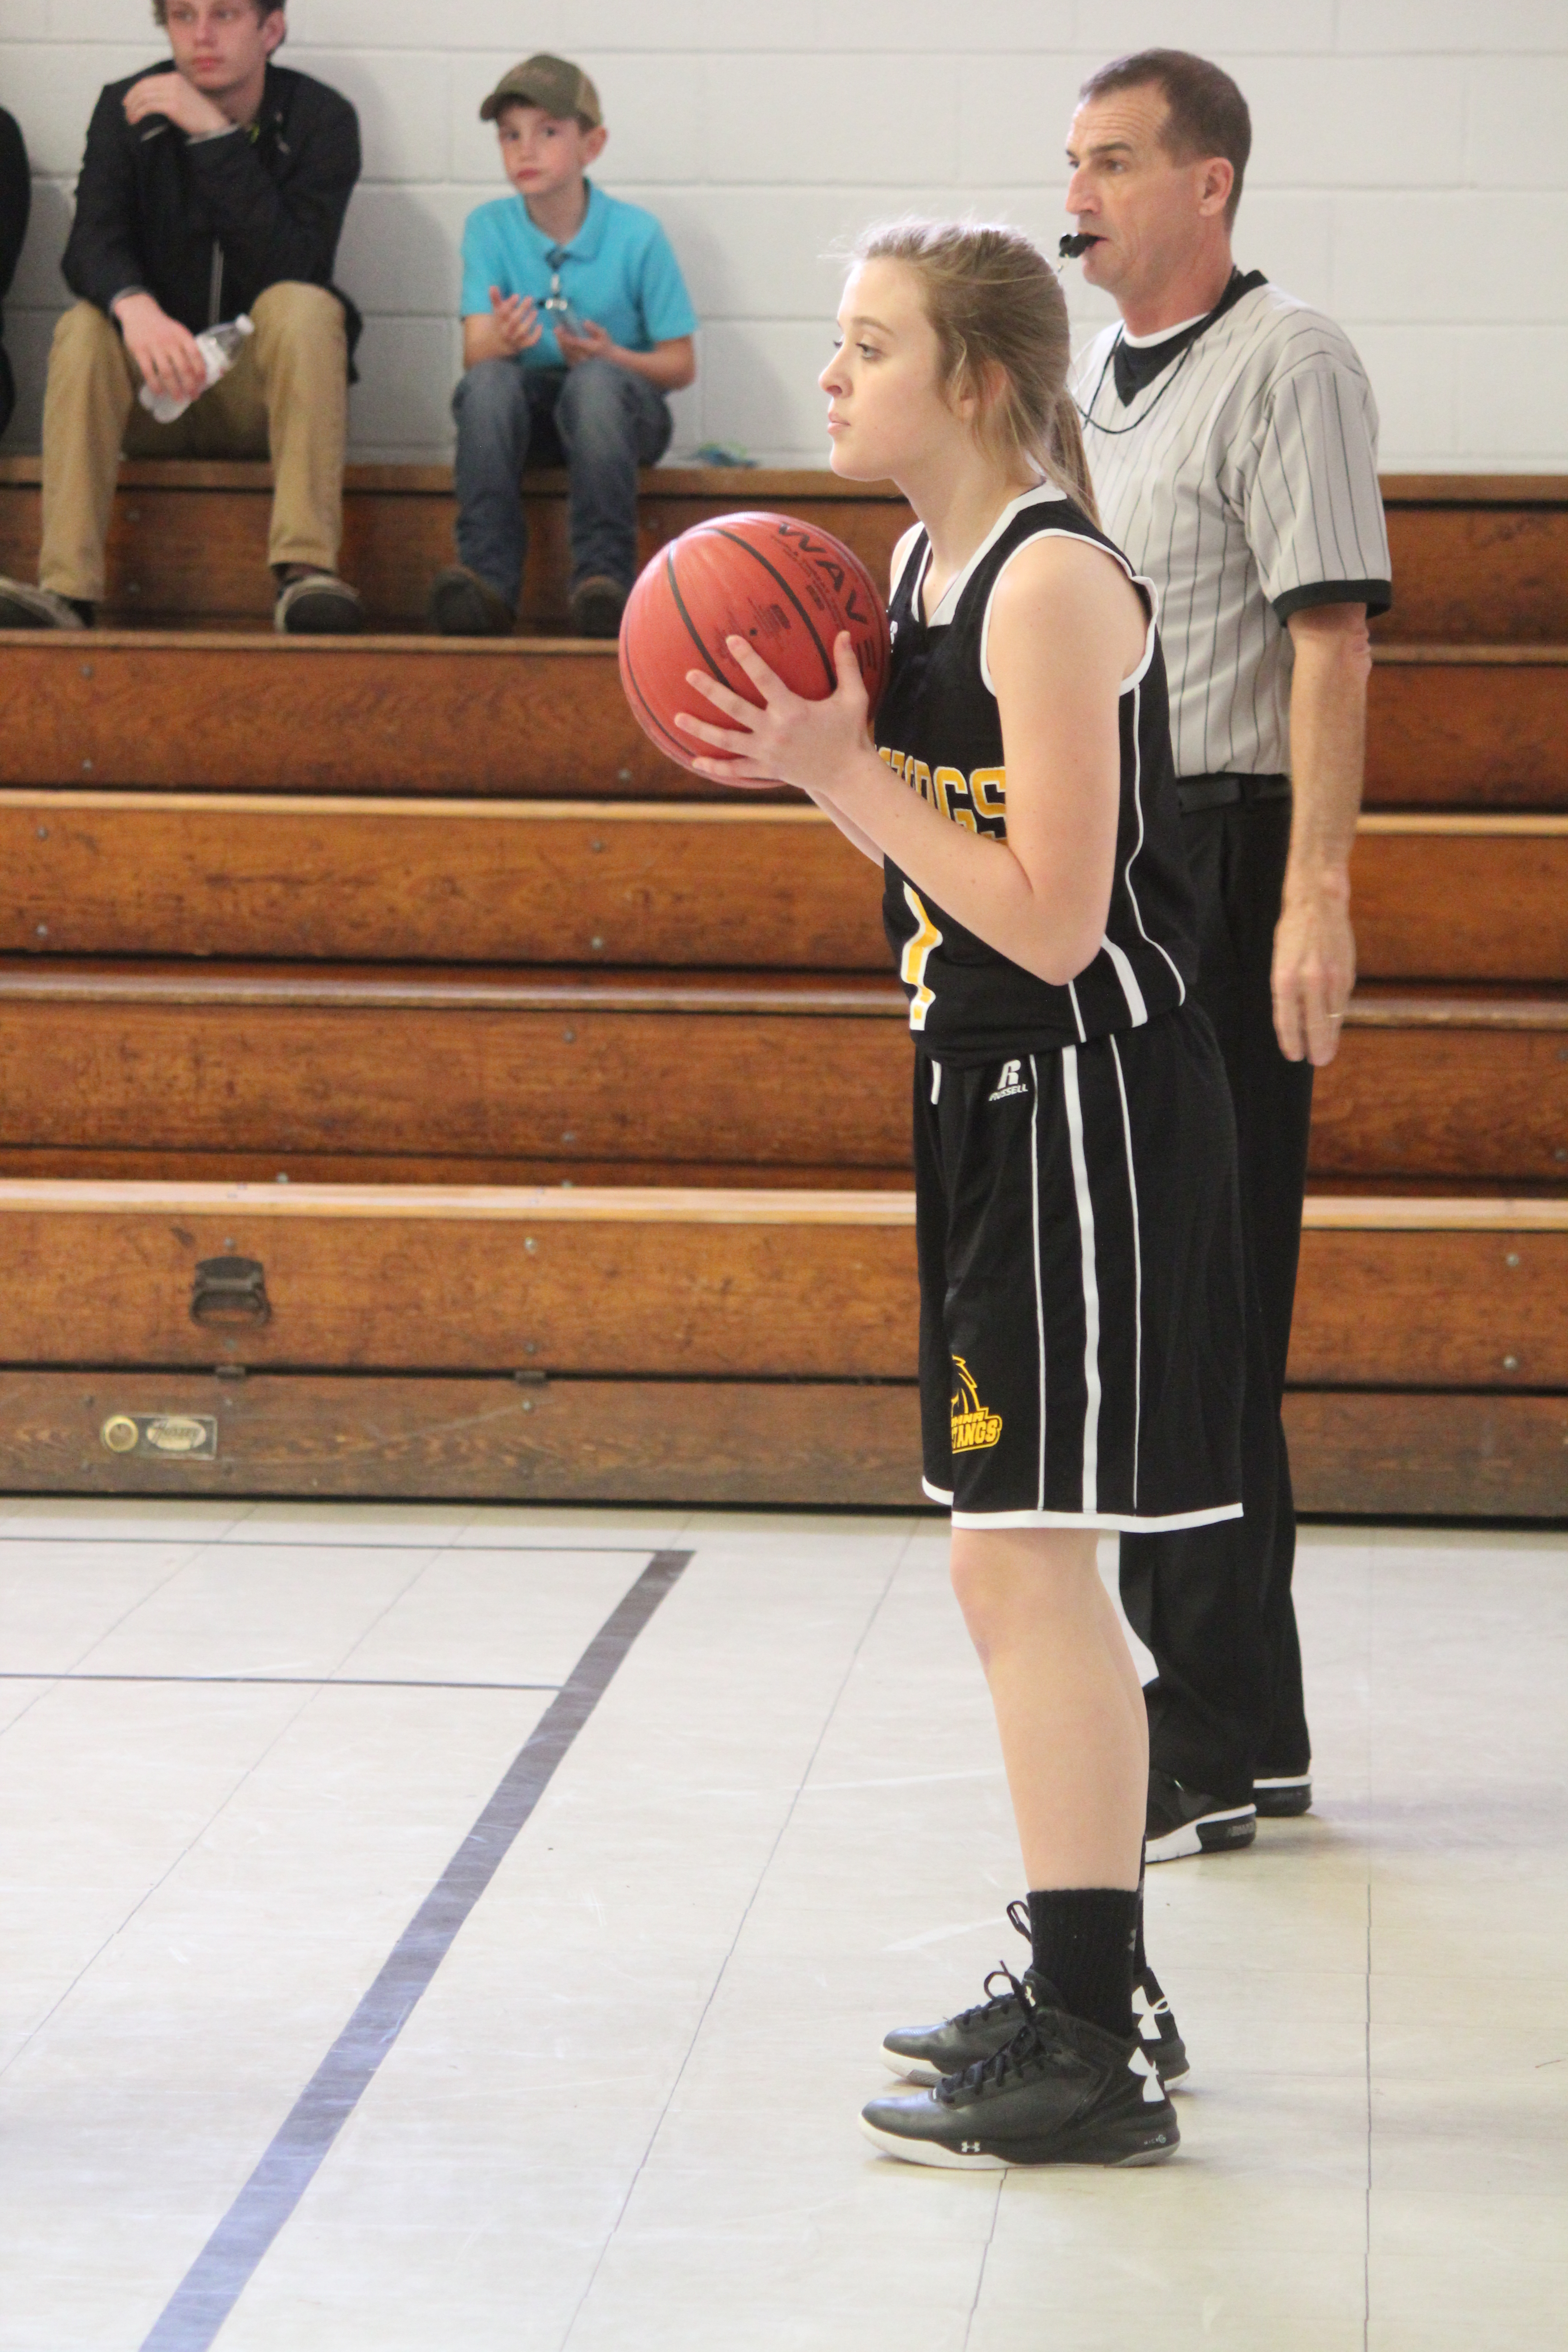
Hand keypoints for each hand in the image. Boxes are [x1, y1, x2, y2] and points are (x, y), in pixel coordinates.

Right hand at [113, 291, 207, 403]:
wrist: (139, 311)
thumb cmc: (163, 327)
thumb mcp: (179, 332)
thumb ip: (190, 349)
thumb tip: (210, 371)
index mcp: (182, 336)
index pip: (196, 357)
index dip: (201, 373)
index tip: (203, 385)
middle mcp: (170, 341)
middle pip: (184, 368)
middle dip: (191, 386)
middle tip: (194, 396)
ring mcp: (154, 346)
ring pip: (167, 373)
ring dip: (174, 389)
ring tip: (178, 399)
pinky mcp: (140, 350)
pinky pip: (148, 372)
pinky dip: (154, 385)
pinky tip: (159, 393)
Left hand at [123, 71, 228, 138]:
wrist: (213, 125)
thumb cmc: (199, 116)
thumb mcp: (183, 97)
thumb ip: (168, 93)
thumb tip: (148, 99)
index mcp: (174, 77)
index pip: (148, 81)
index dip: (134, 90)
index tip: (128, 101)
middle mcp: (172, 81)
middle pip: (143, 87)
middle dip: (131, 99)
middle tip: (126, 110)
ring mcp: (172, 92)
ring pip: (144, 96)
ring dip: (134, 108)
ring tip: (130, 118)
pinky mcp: (172, 105)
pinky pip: (148, 106)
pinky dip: (139, 113)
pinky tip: (136, 119)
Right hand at [489, 287, 541, 354]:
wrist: (500, 341)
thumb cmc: (500, 321)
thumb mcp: (497, 310)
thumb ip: (495, 299)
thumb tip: (493, 287)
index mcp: (499, 321)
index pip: (503, 313)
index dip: (510, 304)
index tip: (516, 296)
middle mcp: (506, 331)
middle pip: (514, 321)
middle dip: (522, 309)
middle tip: (529, 298)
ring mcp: (514, 338)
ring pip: (522, 331)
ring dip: (529, 320)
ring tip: (535, 311)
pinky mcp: (522, 344)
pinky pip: (530, 341)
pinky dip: (536, 335)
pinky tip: (540, 325)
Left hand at [555, 317, 614, 367]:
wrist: (611, 362)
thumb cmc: (606, 346)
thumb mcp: (603, 334)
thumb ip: (594, 328)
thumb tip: (584, 322)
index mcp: (590, 349)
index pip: (574, 342)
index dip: (565, 336)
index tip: (559, 328)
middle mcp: (584, 358)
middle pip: (568, 348)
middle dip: (560, 339)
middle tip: (556, 330)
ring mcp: (581, 364)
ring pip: (567, 354)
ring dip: (561, 345)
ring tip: (558, 336)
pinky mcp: (579, 369)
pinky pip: (568, 360)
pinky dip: (564, 352)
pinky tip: (562, 345)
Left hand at [675, 631, 872, 794]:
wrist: (848, 776)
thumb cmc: (851, 733)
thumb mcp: (854, 697)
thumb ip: (846, 665)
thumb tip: (843, 632)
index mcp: (793, 710)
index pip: (764, 679)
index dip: (747, 658)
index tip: (730, 641)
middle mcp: (774, 731)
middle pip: (735, 708)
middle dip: (711, 691)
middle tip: (689, 674)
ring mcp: (767, 753)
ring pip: (727, 741)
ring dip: (701, 730)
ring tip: (677, 718)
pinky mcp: (767, 770)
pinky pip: (737, 770)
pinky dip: (716, 768)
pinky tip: (696, 762)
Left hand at [1272, 880, 1354, 1065]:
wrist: (1318, 903)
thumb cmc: (1292, 934)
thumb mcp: (1279, 962)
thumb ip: (1287, 992)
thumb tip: (1298, 1023)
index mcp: (1285, 978)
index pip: (1288, 1022)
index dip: (1291, 1043)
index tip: (1294, 1056)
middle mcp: (1309, 980)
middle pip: (1314, 1026)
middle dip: (1317, 1048)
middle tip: (1318, 1061)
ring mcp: (1331, 978)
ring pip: (1332, 1018)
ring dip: (1330, 1037)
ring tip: (1327, 1052)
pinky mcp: (1347, 973)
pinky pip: (1341, 1003)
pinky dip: (1338, 1016)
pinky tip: (1334, 1025)